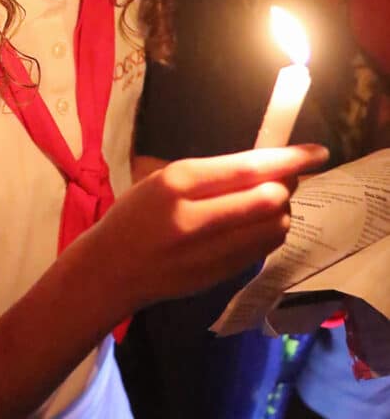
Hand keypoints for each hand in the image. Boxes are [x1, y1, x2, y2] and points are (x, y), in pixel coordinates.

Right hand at [95, 144, 327, 312]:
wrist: (111, 267)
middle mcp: (195, 216)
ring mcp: (208, 251)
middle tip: (287, 177)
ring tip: (272, 201)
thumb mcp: (165, 180)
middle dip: (287, 185)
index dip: (288, 159)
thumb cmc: (136, 213)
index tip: (317, 152)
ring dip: (281, 211)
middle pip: (267, 199)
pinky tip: (259, 224)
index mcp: (179, 181)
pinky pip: (261, 250)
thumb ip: (213, 176)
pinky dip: (270, 233)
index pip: (247, 168)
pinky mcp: (217, 275)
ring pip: (271, 227)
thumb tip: (267, 168)